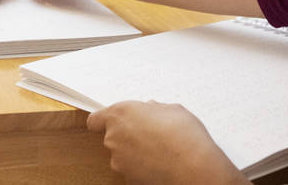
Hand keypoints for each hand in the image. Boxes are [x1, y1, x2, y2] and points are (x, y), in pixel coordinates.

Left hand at [88, 101, 248, 184]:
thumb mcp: (171, 109)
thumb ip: (154, 109)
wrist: (192, 166)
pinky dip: (142, 168)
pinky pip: (132, 170)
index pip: (95, 119)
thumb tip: (152, 111)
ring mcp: (119, 160)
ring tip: (159, 150)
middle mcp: (114, 137)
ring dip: (135, 153)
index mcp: (120, 114)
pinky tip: (159, 163)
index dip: (103, 121)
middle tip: (150, 134)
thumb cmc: (183, 135)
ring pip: (122, 155)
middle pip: (113, 136)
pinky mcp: (128, 178)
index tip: (111, 122)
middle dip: (128, 135)